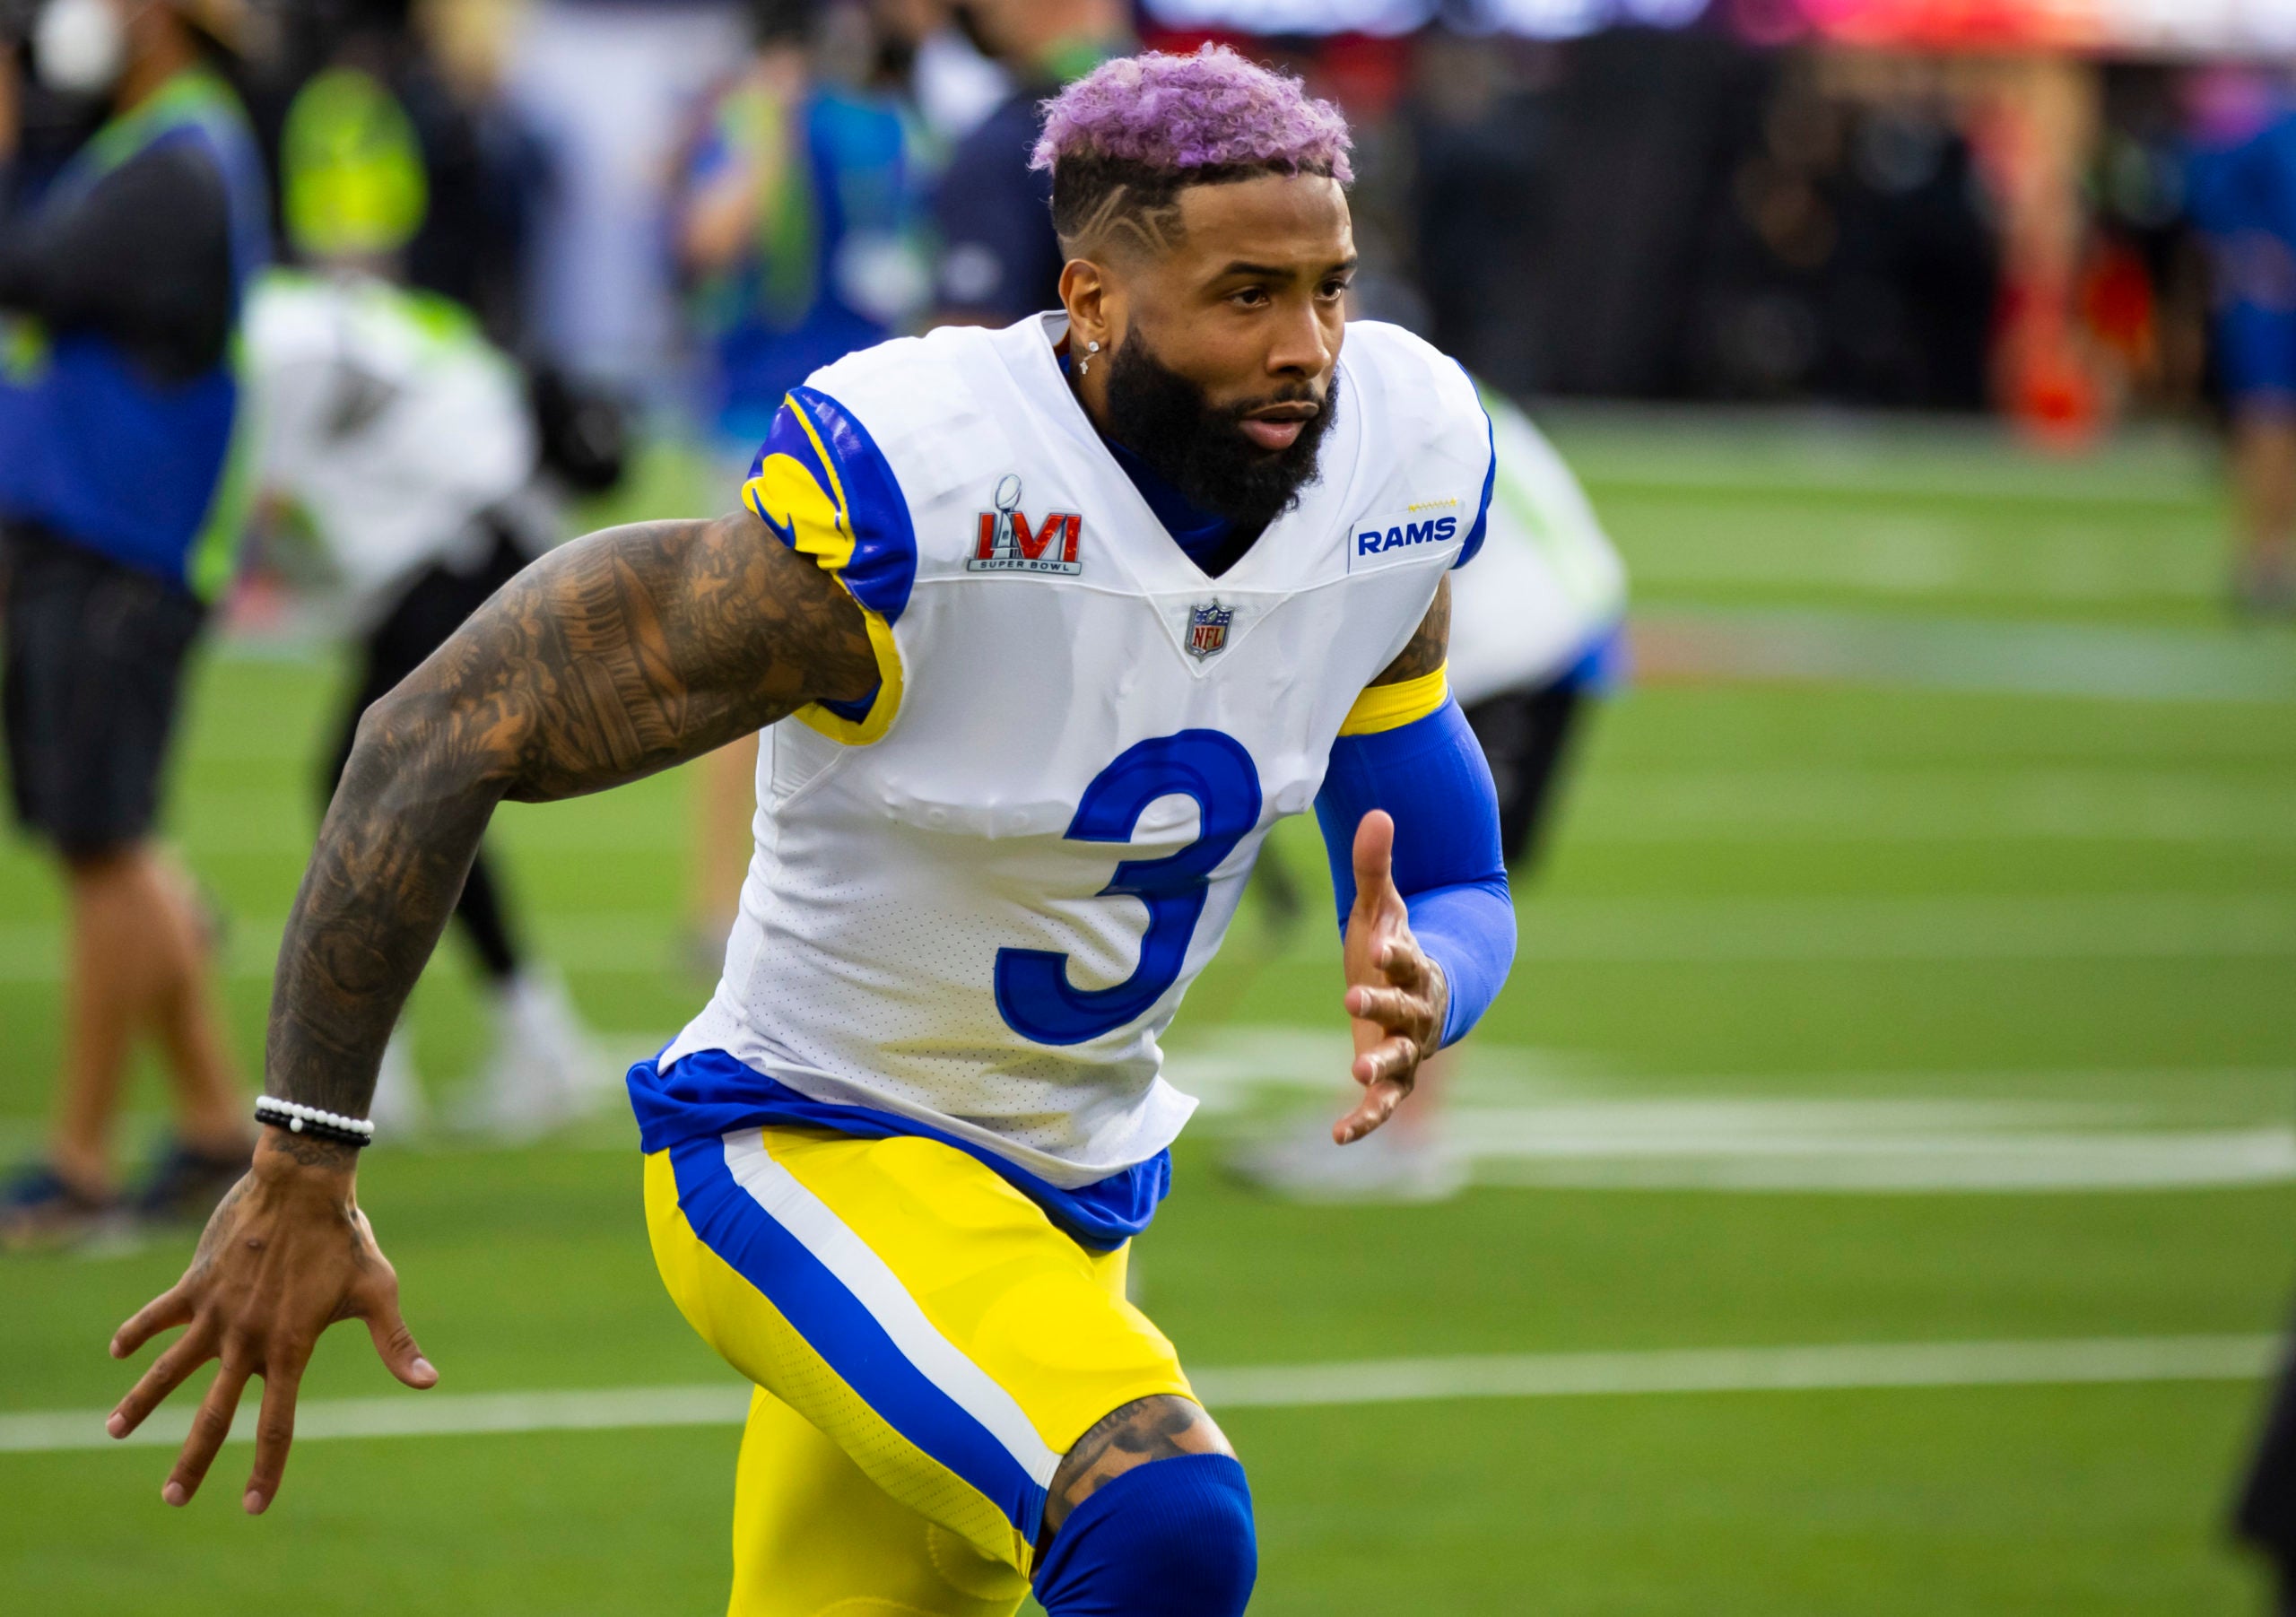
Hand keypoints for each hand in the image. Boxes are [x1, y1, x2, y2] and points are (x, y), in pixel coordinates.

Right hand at [106, 1133, 435, 1513]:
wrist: (303, 1183)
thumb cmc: (345, 1238)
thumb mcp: (378, 1291)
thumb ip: (396, 1343)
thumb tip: (428, 1383)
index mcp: (291, 1349)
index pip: (277, 1425)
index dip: (267, 1469)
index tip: (253, 1506)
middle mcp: (247, 1340)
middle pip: (215, 1415)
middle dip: (193, 1461)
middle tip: (173, 1499)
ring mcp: (216, 1313)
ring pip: (169, 1371)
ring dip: (140, 1403)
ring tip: (114, 1433)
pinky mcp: (195, 1284)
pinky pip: (156, 1316)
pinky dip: (136, 1334)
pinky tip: (117, 1353)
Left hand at [1335, 810, 1447, 1144]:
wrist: (1414, 994)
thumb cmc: (1394, 948)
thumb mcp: (1381, 909)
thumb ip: (1376, 867)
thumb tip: (1376, 812)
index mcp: (1416, 969)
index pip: (1410, 960)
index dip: (1398, 954)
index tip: (1382, 946)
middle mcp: (1417, 1013)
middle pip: (1406, 1012)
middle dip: (1382, 1006)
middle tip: (1353, 999)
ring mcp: (1406, 1050)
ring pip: (1400, 1063)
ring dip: (1381, 1070)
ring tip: (1358, 1074)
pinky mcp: (1388, 1078)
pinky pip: (1382, 1105)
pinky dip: (1365, 1120)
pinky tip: (1339, 1136)